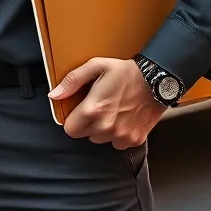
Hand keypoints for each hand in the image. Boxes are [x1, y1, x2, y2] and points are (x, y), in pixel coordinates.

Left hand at [49, 57, 166, 147]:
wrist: (156, 80)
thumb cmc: (125, 71)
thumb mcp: (95, 66)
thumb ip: (72, 81)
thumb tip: (54, 95)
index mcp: (94, 110)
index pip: (70, 129)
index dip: (73, 119)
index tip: (79, 110)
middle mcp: (106, 127)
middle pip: (84, 135)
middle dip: (87, 123)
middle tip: (98, 106)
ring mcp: (121, 136)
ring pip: (100, 139)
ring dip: (102, 129)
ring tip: (112, 110)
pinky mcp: (134, 140)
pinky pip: (117, 143)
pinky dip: (118, 134)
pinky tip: (123, 118)